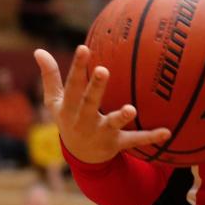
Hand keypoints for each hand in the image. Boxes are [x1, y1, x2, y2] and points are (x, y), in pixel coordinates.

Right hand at [34, 46, 169, 164]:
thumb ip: (50, 76)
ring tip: (132, 109)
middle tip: (102, 70)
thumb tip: (38, 50)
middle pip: (89, 102)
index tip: (83, 47)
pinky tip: (166, 132)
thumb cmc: (68, 118)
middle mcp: (83, 121)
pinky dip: (150, 137)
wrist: (80, 156)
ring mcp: (100, 133)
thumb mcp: (55, 101)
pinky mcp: (116, 144)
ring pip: (111, 124)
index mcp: (69, 107)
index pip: (72, 84)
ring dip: (121, 117)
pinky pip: (134, 141)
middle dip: (95, 88)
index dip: (77, 66)